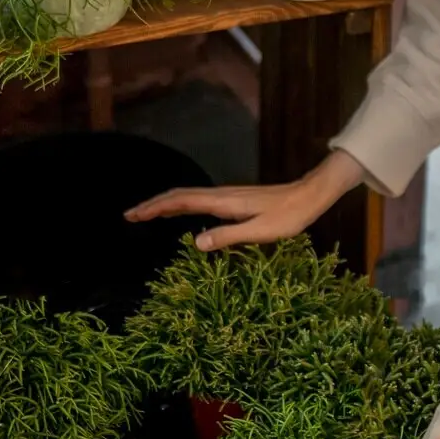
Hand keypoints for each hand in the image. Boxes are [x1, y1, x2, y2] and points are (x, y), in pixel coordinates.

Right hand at [125, 150, 364, 250]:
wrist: (309, 196)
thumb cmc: (288, 217)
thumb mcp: (260, 232)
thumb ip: (228, 237)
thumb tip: (195, 243)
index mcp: (223, 202)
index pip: (181, 202)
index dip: (155, 207)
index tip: (133, 215)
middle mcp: (221, 195)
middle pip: (179, 196)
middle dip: (153, 205)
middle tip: (130, 216)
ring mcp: (227, 196)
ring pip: (188, 196)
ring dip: (165, 204)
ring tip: (147, 214)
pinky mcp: (234, 200)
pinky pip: (199, 200)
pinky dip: (182, 205)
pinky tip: (181, 214)